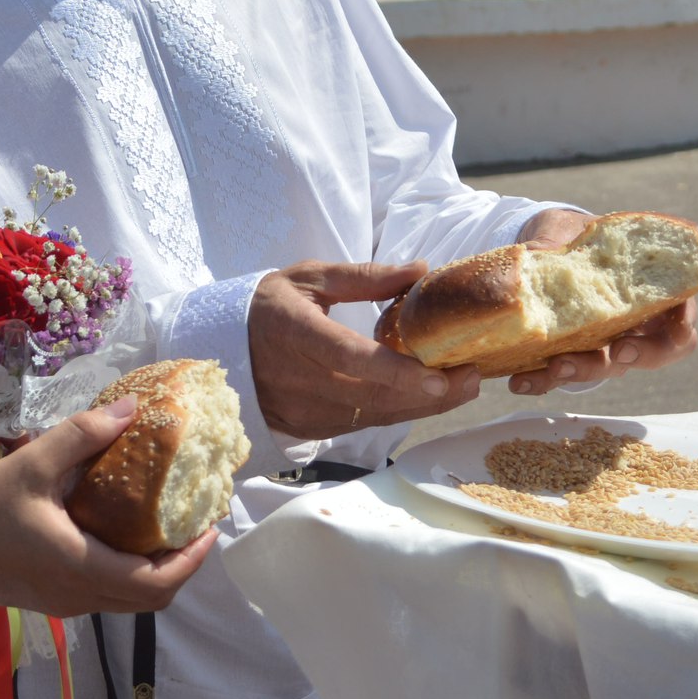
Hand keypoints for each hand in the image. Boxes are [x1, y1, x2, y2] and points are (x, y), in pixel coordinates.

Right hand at [0, 400, 213, 615]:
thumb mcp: (30, 465)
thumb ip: (81, 436)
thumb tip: (130, 409)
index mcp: (84, 570)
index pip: (159, 582)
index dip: (192, 558)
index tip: (210, 526)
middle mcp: (80, 596)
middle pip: (151, 598)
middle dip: (181, 563)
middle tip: (193, 521)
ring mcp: (63, 602)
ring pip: (128, 598)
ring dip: (154, 567)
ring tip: (164, 521)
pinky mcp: (47, 597)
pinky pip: (104, 591)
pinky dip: (126, 568)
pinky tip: (118, 528)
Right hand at [250, 259, 478, 439]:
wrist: (222, 351)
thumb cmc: (270, 307)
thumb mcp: (309, 278)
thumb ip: (363, 277)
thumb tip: (420, 270)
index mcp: (295, 333)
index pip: (349, 358)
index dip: (395, 372)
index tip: (438, 376)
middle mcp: (300, 380)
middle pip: (374, 396)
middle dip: (430, 393)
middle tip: (474, 377)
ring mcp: (306, 410)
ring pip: (375, 416)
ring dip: (422, 406)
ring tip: (464, 387)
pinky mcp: (313, 428)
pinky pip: (365, 423)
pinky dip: (400, 412)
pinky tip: (429, 398)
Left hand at [502, 208, 697, 393]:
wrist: (544, 245)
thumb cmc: (574, 232)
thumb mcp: (571, 227)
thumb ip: (562, 239)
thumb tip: (536, 252)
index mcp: (649, 291)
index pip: (682, 317)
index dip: (684, 325)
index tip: (677, 327)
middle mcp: (634, 324)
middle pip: (654, 352)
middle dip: (640, 356)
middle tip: (619, 352)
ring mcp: (605, 343)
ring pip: (607, 368)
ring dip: (584, 372)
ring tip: (557, 368)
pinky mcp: (571, 354)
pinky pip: (561, 375)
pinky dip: (542, 380)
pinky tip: (520, 381)